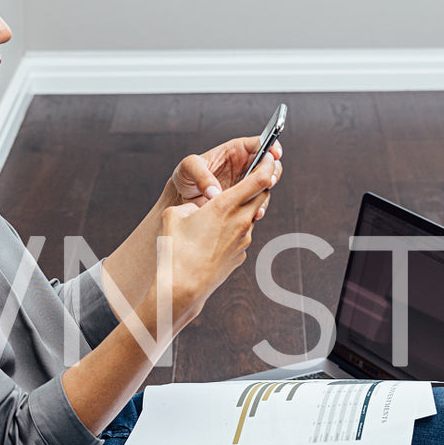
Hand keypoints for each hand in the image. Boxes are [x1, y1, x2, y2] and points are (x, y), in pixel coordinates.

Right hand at [156, 151, 280, 323]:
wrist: (182, 288)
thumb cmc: (175, 250)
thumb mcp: (174, 215)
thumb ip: (191, 204)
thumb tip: (197, 209)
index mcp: (226, 206)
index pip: (260, 179)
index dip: (267, 164)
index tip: (269, 156)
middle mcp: (241, 222)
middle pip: (262, 196)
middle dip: (259, 185)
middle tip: (251, 178)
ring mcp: (244, 240)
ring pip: (251, 217)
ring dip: (244, 210)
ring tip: (223, 213)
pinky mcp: (240, 256)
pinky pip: (242, 236)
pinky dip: (234, 231)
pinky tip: (215, 238)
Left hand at [168, 135, 282, 219]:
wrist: (181, 199)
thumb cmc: (186, 176)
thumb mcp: (188, 168)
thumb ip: (202, 176)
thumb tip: (215, 192)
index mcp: (236, 150)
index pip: (260, 143)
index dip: (270, 147)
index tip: (274, 154)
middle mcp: (245, 166)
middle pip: (270, 165)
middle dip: (273, 171)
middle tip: (269, 180)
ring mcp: (246, 185)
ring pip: (266, 186)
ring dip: (266, 193)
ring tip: (260, 200)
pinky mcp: (245, 201)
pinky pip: (257, 204)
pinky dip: (259, 209)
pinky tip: (255, 214)